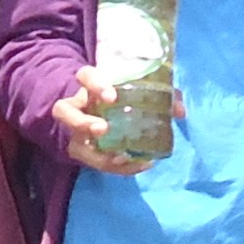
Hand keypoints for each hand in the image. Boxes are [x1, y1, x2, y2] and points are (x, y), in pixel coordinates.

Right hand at [55, 65, 172, 176]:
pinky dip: (117, 167)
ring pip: (73, 141)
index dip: (94, 84)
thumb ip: (160, 96)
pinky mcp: (81, 151)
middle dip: (81, 121)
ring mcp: (75, 132)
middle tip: (103, 128)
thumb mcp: (137, 93)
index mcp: (90, 88)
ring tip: (118, 156)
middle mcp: (77, 108)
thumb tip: (179, 110)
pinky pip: (93, 162)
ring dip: (94, 152)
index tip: (112, 95)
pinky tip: (138, 166)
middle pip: (64, 110)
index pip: (84, 76)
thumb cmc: (120, 100)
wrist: (97, 119)